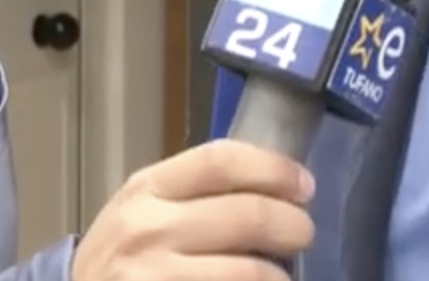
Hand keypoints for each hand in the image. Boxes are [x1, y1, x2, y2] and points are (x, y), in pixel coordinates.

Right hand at [70, 140, 315, 280]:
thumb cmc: (124, 255)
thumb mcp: (148, 209)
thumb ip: (202, 193)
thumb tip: (282, 186)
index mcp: (148, 188)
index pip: (221, 160)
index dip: (274, 169)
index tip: (304, 186)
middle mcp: (145, 228)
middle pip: (244, 215)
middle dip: (291, 225)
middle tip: (303, 234)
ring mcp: (148, 276)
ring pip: (245, 270)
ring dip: (277, 275)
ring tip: (280, 276)